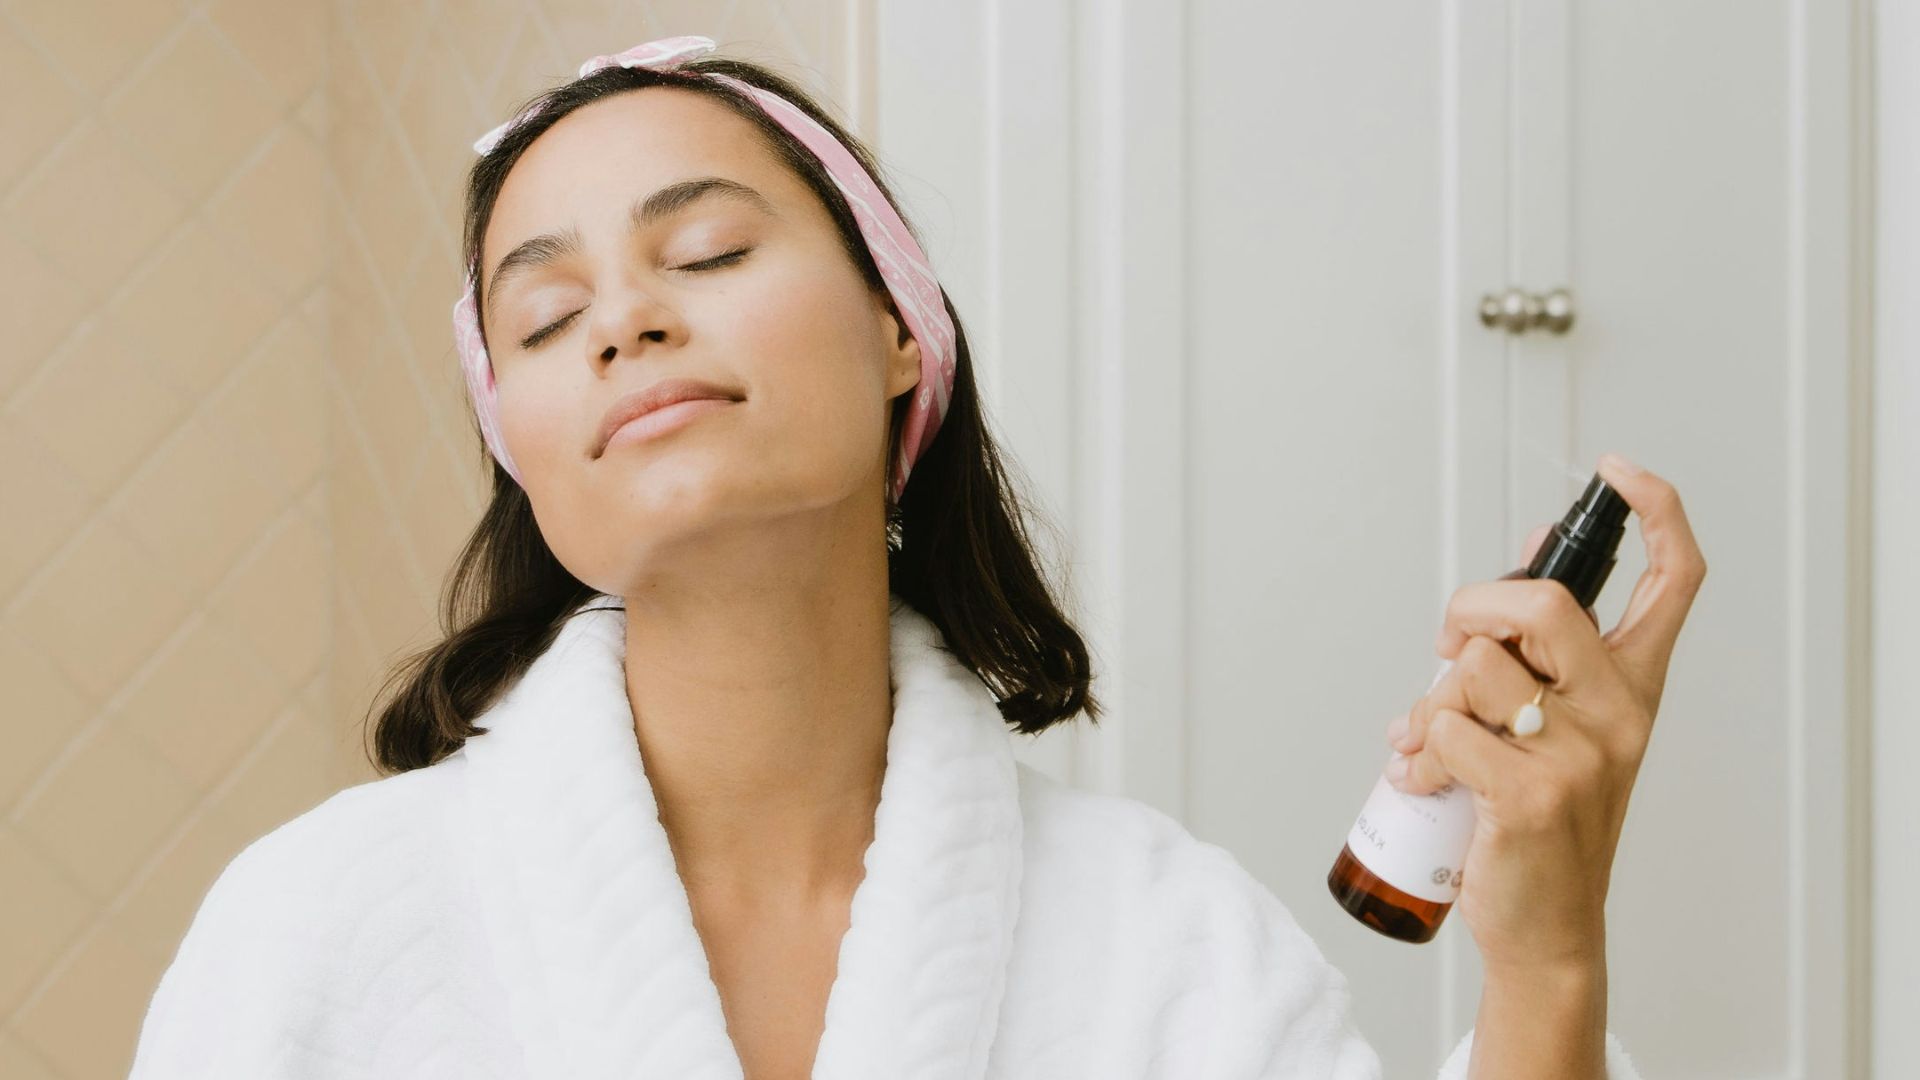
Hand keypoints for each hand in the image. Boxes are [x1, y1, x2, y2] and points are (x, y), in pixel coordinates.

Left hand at [1381, 453, 1707, 973]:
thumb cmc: (1541, 819)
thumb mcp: (1558, 725)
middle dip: (1472, 609)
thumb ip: (1538, 649)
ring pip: (1474, 668)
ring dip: (1432, 701)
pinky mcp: (1530, 793)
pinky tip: (1426, 780)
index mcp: (1634, 685)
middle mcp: (1619, 711)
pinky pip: (1444, 729)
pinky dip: (1417, 751)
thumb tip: (1523, 552)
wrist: (1545, 927)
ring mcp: (1580, 753)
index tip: (1619, 471)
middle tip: (1450, 651)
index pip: (1674, 581)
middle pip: (1542, 603)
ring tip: (1434, 743)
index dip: (1655, 513)